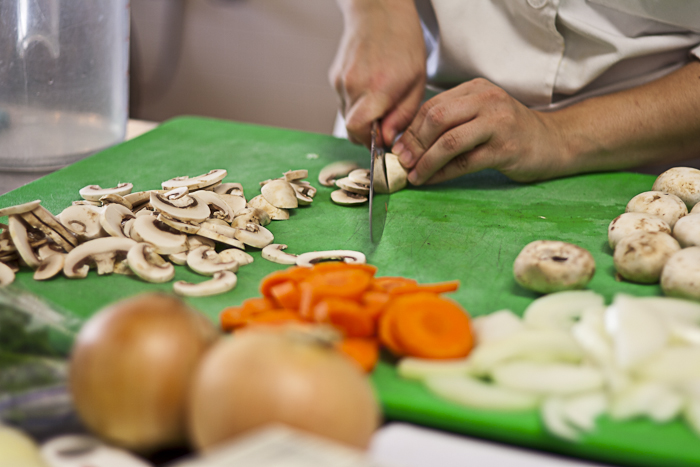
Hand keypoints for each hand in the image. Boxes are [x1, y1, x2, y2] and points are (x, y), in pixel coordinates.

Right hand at [329, 0, 426, 146]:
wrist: (380, 10)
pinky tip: (370, 88)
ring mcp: (340, 81)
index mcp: (377, 87)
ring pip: (346, 118)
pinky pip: (343, 103)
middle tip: (385, 126)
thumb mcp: (417, 82)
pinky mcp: (334, 77)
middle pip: (351, 129)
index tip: (385, 140)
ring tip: (380, 101)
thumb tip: (388, 139)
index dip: (371, 141)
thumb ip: (403, 115)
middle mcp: (354, 85)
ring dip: (362, 119)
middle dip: (367, 134)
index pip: (359, 130)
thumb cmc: (404, 42)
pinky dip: (356, 105)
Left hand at [392, 78, 565, 184]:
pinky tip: (432, 180)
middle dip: (414, 143)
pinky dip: (443, 173)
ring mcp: (498, 123)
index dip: (410, 129)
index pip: (432, 105)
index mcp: (476, 89)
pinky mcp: (506, 148)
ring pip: (450, 141)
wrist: (554, 142)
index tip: (397, 148)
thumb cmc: (509, 132)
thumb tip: (408, 144)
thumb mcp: (480, 116)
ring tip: (414, 176)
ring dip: (426, 161)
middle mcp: (487, 100)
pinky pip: (465, 162)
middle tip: (402, 162)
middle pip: (437, 118)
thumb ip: (450, 123)